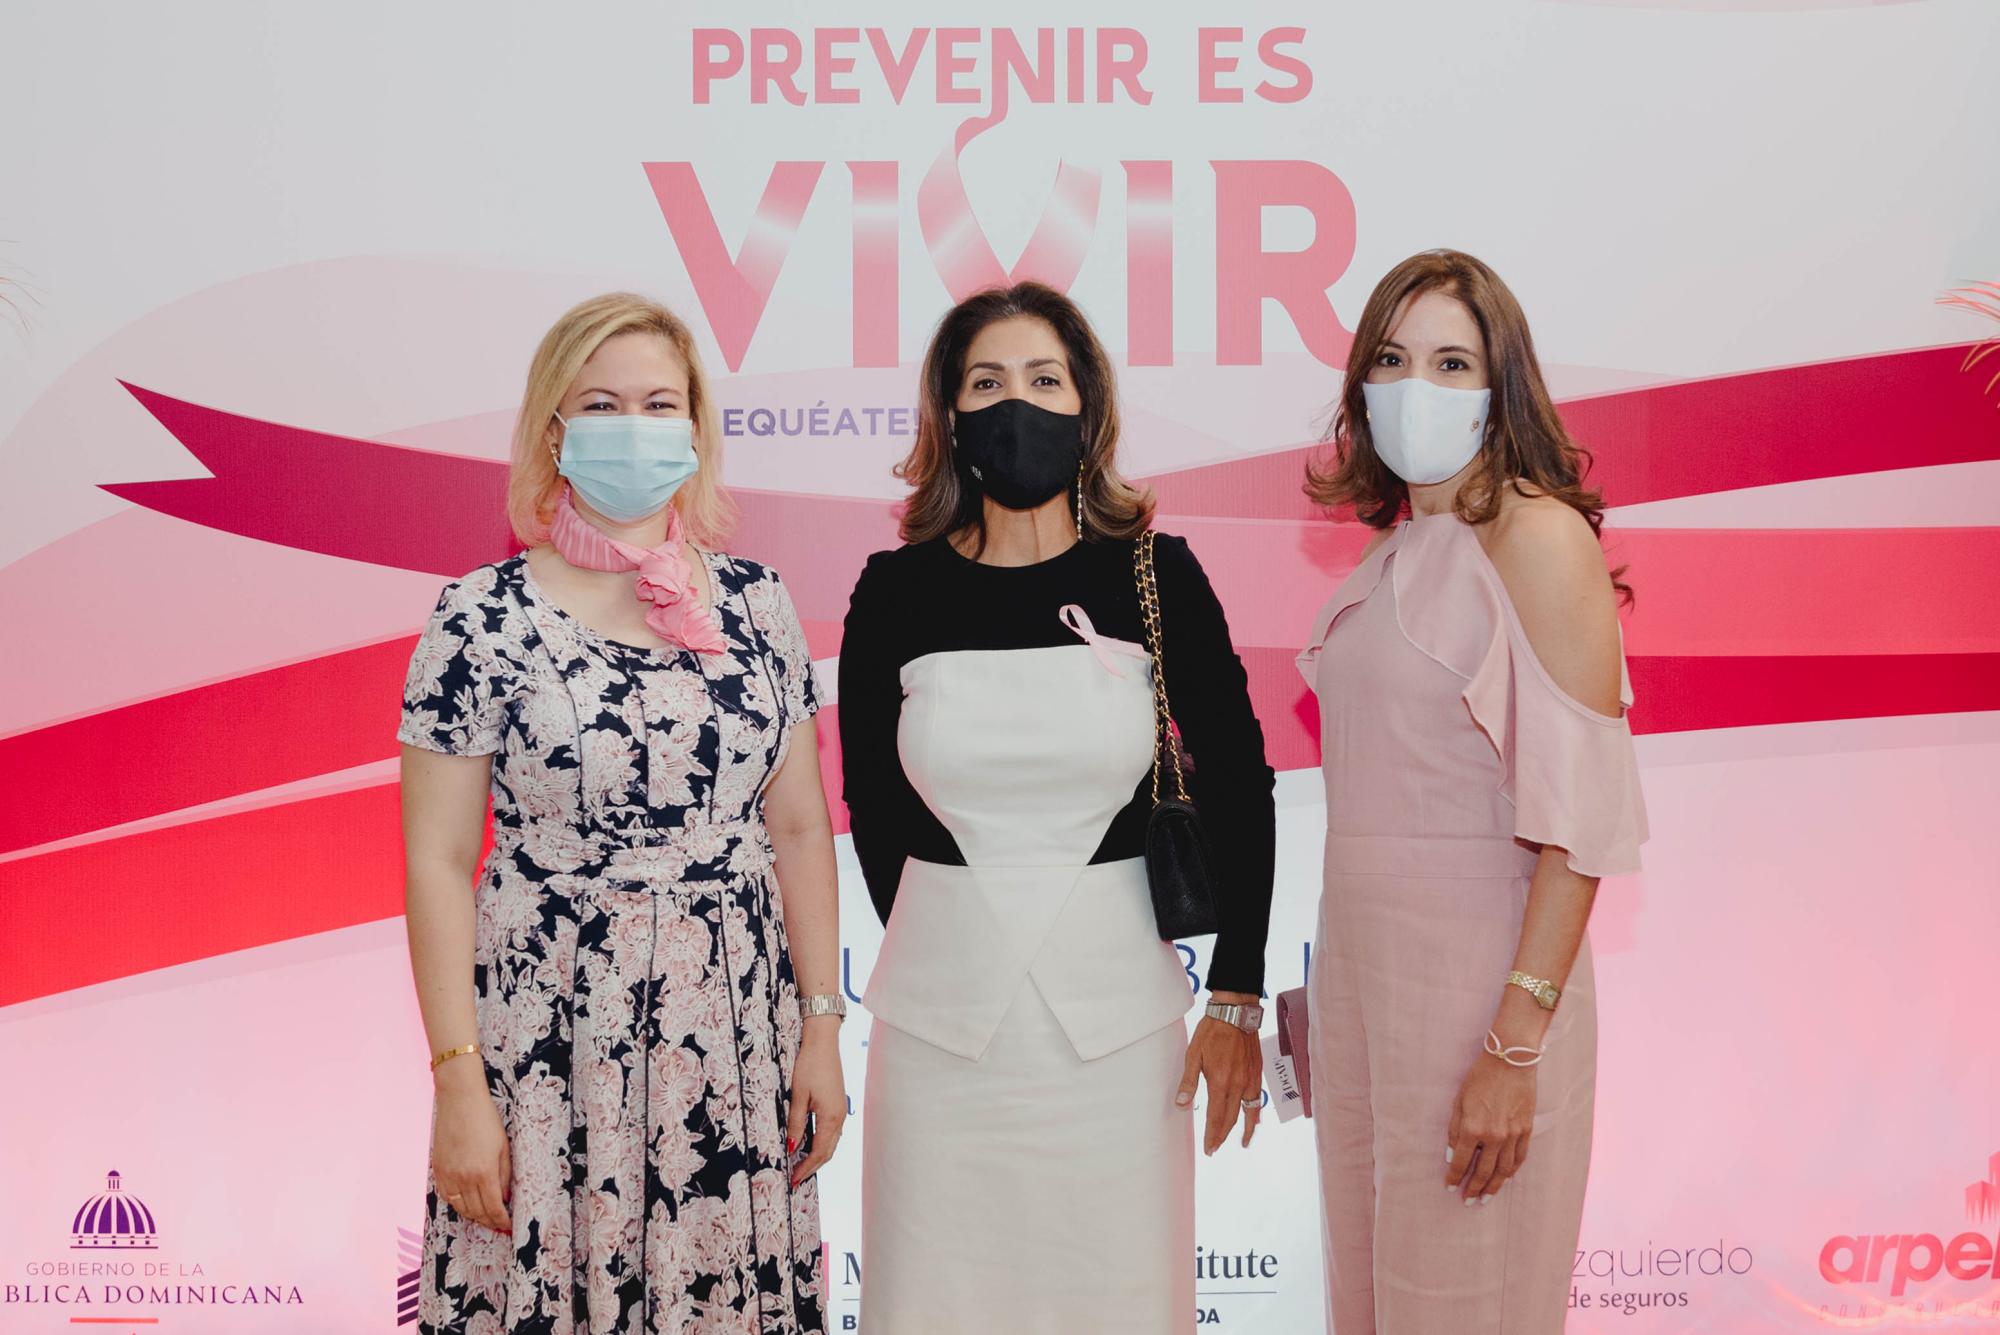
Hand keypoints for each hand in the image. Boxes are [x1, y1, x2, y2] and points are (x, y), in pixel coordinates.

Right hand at [431, 1064, 511, 1233]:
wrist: (459, 1101)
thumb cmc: (486, 1120)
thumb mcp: (503, 1147)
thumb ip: (504, 1175)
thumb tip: (505, 1197)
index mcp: (484, 1173)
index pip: (494, 1208)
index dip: (502, 1221)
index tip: (509, 1227)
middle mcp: (464, 1178)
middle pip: (477, 1212)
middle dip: (489, 1222)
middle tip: (499, 1225)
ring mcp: (448, 1175)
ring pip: (460, 1208)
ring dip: (473, 1216)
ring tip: (484, 1217)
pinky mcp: (438, 1170)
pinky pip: (446, 1196)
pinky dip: (457, 1204)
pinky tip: (466, 1204)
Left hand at [787, 1017, 847, 1186]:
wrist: (823, 1041)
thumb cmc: (809, 1065)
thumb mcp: (798, 1096)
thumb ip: (796, 1123)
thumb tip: (792, 1148)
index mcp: (830, 1117)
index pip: (819, 1153)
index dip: (806, 1169)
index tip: (793, 1181)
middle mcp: (839, 1117)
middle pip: (828, 1151)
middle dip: (812, 1167)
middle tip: (796, 1179)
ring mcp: (840, 1110)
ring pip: (831, 1142)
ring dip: (817, 1156)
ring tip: (801, 1166)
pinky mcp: (837, 1103)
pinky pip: (831, 1131)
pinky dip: (821, 1143)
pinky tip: (809, 1144)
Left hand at [1176, 1009, 1262, 1154]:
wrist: (1235, 1013)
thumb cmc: (1212, 1032)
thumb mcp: (1193, 1055)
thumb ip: (1189, 1083)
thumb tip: (1181, 1105)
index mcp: (1220, 1083)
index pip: (1216, 1118)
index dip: (1212, 1136)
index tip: (1209, 1149)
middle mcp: (1238, 1085)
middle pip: (1231, 1118)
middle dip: (1222, 1136)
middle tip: (1215, 1148)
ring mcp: (1250, 1080)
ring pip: (1248, 1112)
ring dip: (1244, 1129)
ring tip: (1242, 1142)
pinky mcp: (1257, 1072)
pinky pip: (1257, 1099)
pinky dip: (1256, 1112)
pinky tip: (1255, 1119)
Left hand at [1445, 1048, 1535, 1203]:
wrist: (1510, 1061)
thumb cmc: (1480, 1078)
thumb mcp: (1459, 1101)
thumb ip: (1455, 1130)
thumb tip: (1453, 1154)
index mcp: (1473, 1128)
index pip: (1462, 1161)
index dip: (1454, 1176)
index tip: (1450, 1187)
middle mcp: (1495, 1136)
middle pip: (1484, 1171)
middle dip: (1475, 1188)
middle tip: (1468, 1200)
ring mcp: (1513, 1135)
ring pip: (1504, 1170)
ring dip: (1494, 1186)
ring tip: (1487, 1197)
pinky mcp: (1526, 1130)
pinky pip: (1520, 1158)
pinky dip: (1512, 1171)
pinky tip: (1505, 1178)